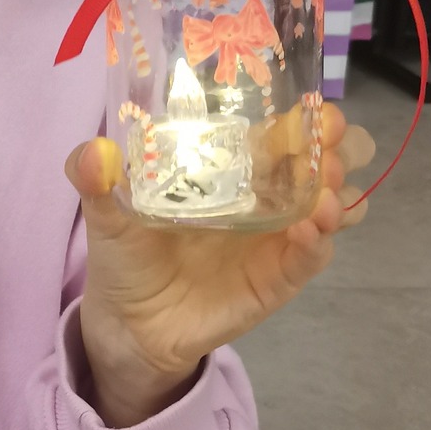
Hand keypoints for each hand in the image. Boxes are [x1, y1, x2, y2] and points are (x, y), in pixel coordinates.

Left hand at [65, 103, 375, 426]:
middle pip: (327, 158)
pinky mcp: (281, 276)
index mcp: (233, 163)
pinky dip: (319, 239)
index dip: (306, 113)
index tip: (312, 108)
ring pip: (336, 204)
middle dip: (339, 145)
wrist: (130, 321)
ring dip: (338, 191)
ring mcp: (280, 235)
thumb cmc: (127, 253)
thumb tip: (91, 152)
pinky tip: (309, 228)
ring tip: (322, 192)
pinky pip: (315, 255)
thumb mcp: (107, 211)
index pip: (282, 127)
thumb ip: (95, 178)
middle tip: (327, 141)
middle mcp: (266, 193)